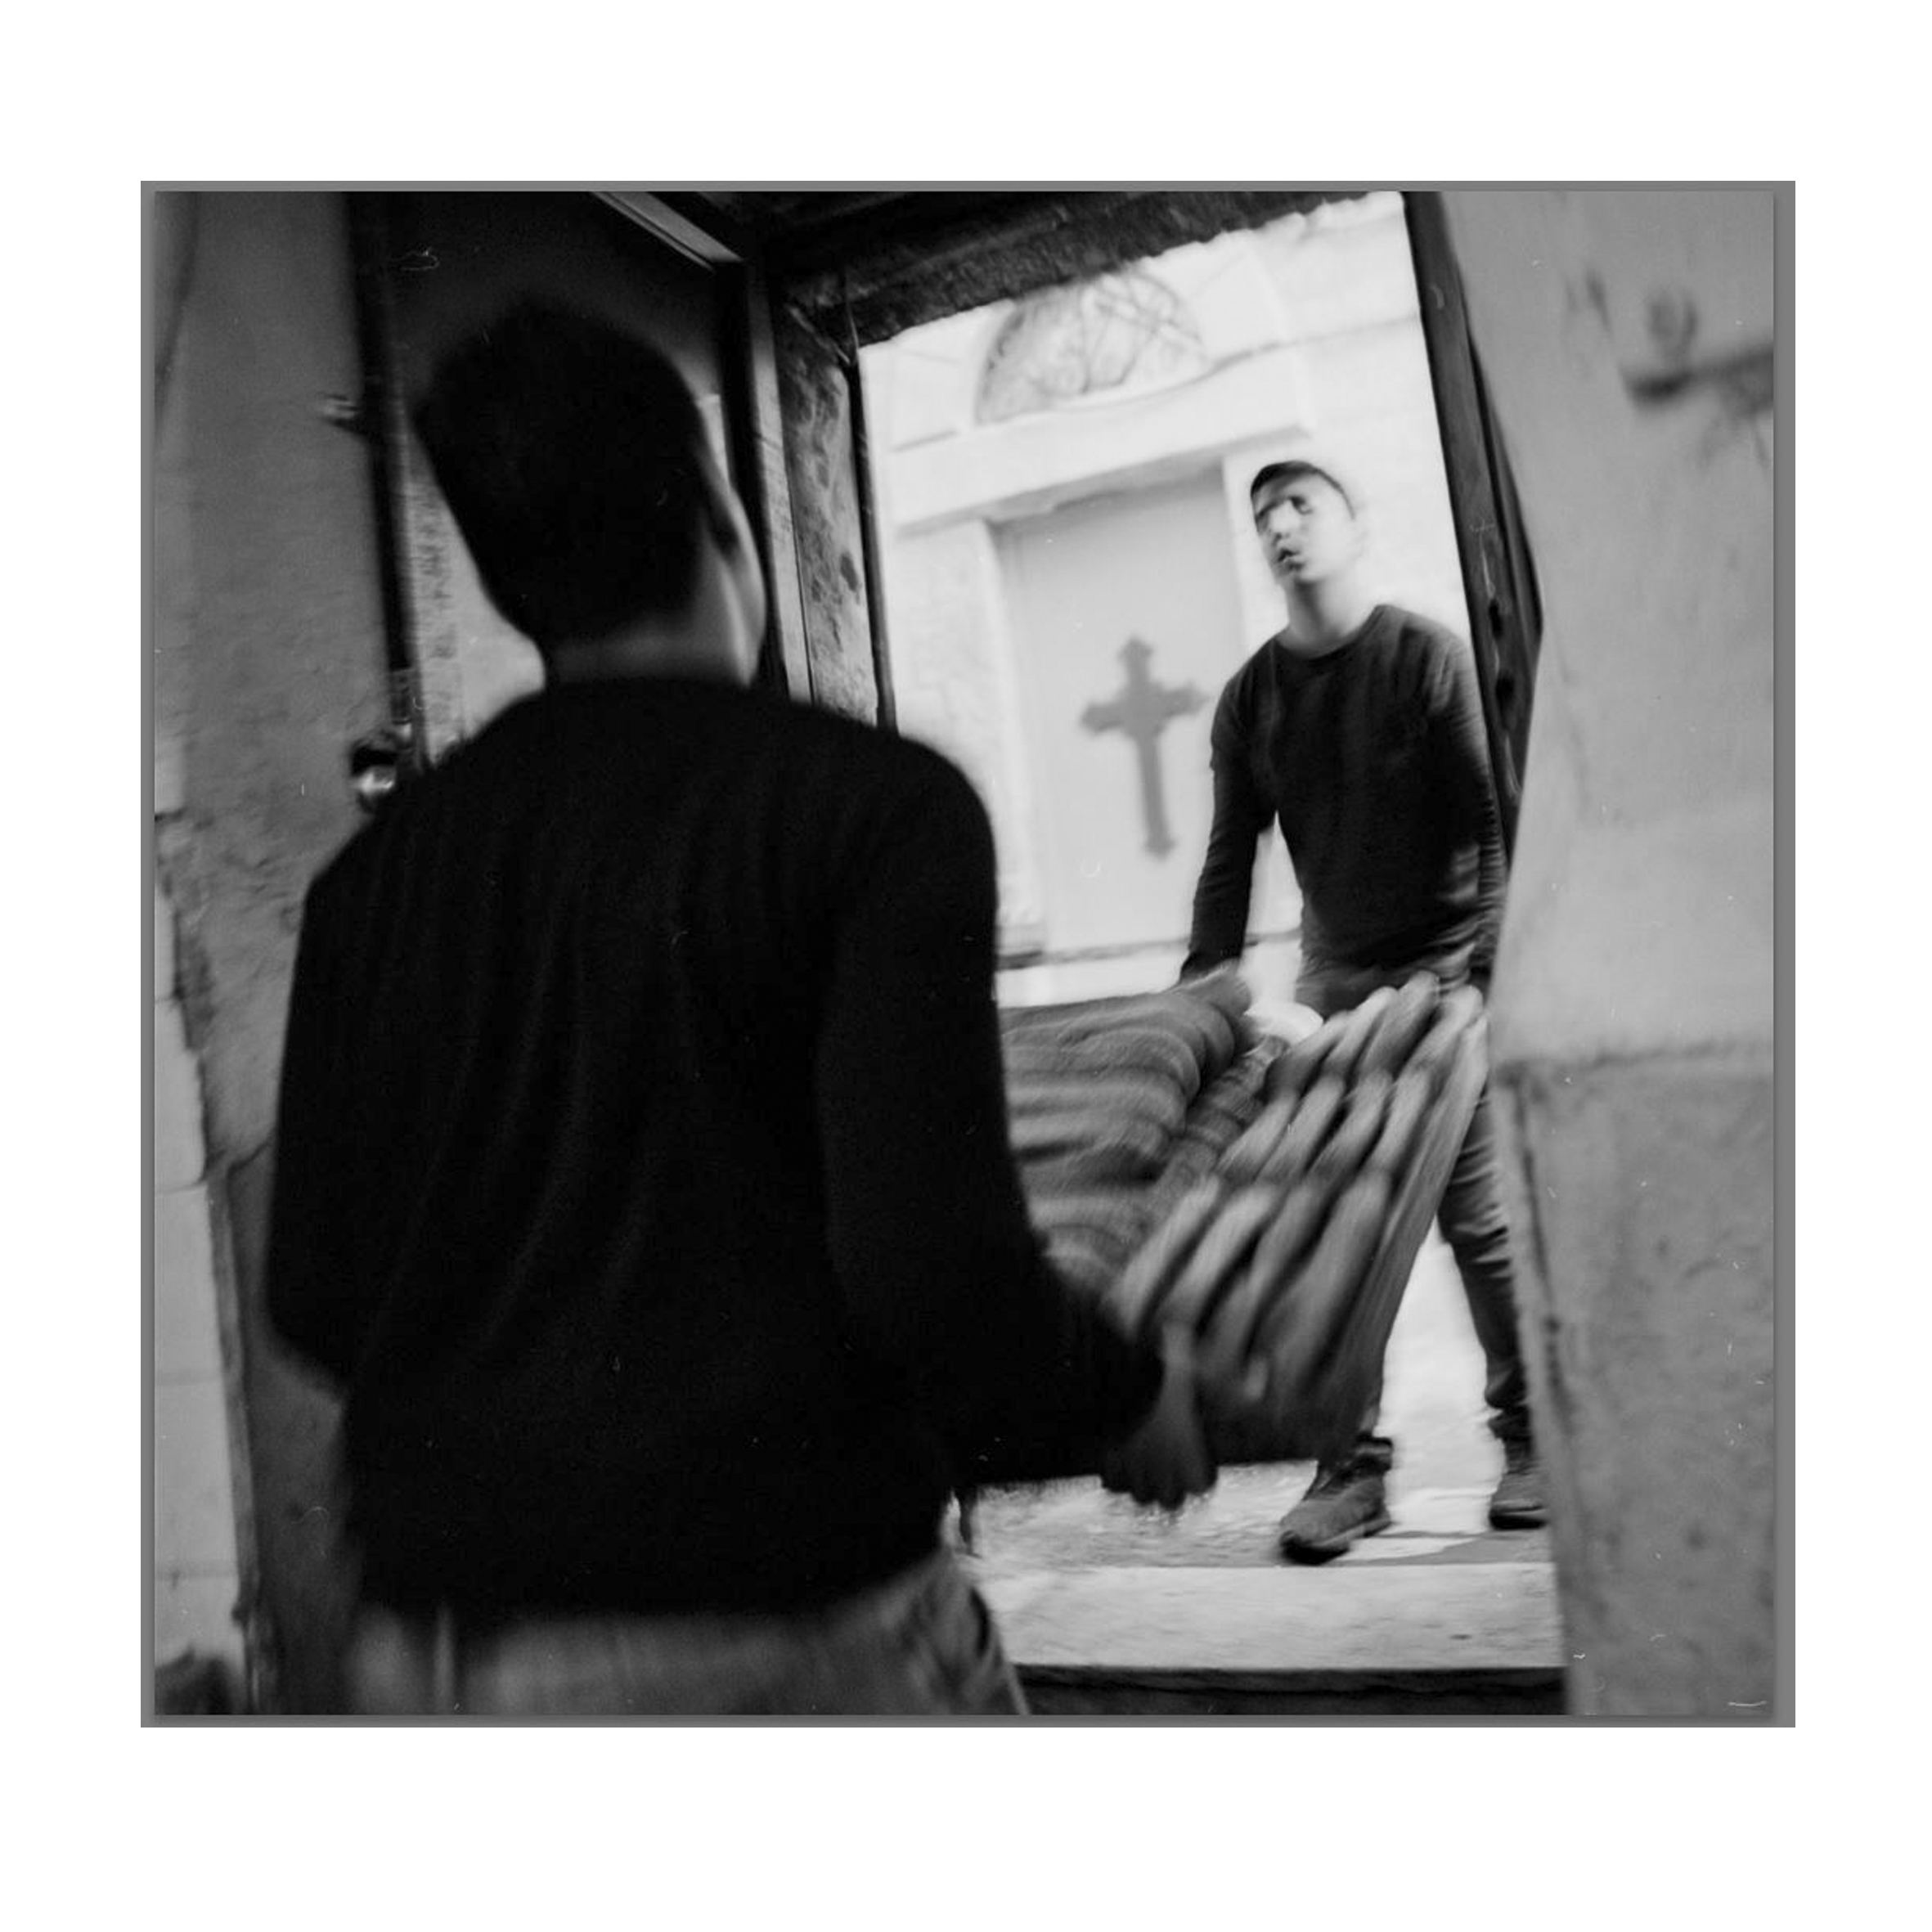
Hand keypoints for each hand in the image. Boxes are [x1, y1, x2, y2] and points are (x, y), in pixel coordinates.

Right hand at [1099, 1329, 1217, 1510]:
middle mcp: (1163, 1466)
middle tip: (1172, 1471)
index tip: (1199, 1463)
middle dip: (1172, 1489)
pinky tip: (1119, 1462)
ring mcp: (1133, 1465)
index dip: (1201, 1476)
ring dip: (1145, 1487)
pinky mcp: (1108, 1458)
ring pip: (1141, 1497)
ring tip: (1146, 1471)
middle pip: (1171, 1501)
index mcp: (1188, 1450)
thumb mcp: (1199, 1376)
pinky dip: (1116, 1477)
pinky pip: (1112, 1483)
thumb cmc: (1162, 1376)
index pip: (1200, 1486)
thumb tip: (1259, 1388)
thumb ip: (1228, 1388)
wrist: (1117, 1374)